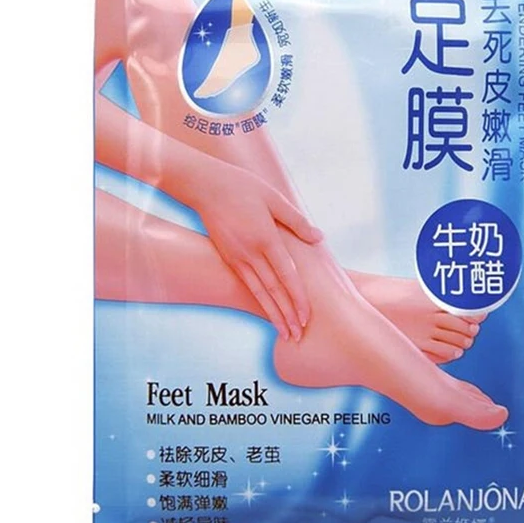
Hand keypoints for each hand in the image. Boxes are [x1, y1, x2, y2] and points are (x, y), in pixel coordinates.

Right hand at [183, 161, 322, 340]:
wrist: (204, 186)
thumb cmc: (242, 187)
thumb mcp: (274, 198)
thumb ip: (296, 221)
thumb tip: (319, 238)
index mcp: (265, 238)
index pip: (286, 276)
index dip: (297, 298)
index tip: (306, 317)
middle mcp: (250, 253)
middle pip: (273, 291)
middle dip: (287, 315)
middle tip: (298, 336)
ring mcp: (237, 258)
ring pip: (259, 292)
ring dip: (273, 314)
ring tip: (285, 333)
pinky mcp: (229, 258)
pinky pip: (247, 285)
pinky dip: (259, 301)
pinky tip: (267, 311)